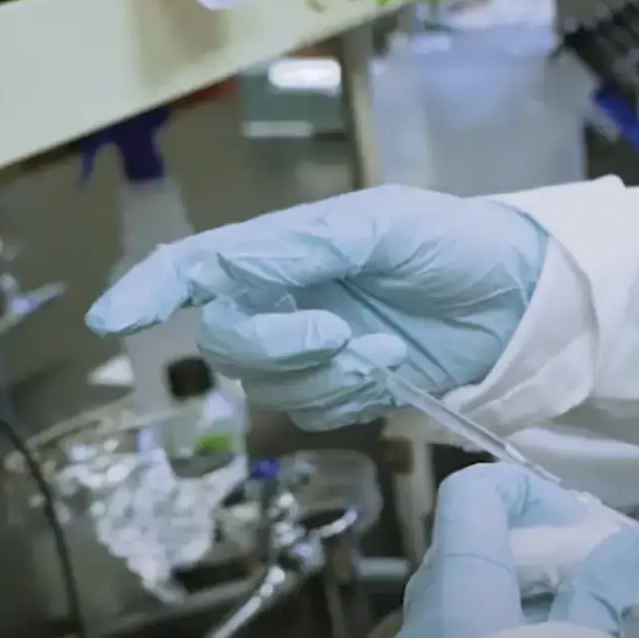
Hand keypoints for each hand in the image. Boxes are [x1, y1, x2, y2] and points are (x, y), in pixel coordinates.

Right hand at [85, 187, 546, 429]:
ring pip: (266, 384)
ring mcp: (312, 347)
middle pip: (227, 340)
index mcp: (285, 246)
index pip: (197, 268)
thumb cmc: (456, 242)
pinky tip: (391, 369)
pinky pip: (311, 412)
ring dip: (324, 373)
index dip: (150, 290)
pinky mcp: (345, 389)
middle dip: (276, 344)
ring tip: (384, 348)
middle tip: (339, 333)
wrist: (524, 299)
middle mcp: (285, 297)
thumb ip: (302, 247)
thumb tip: (220, 266)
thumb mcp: (383, 225)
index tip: (115, 321)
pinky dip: (348, 396)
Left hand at [378, 464, 638, 637]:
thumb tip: (624, 548)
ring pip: (457, 604)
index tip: (575, 524)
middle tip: (585, 576)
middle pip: (465, 550)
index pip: (470, 497)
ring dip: (512, 600)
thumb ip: (597, 595)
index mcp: (455, 588)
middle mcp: (418, 618)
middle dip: (527, 552)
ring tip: (573, 629)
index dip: (522, 491)